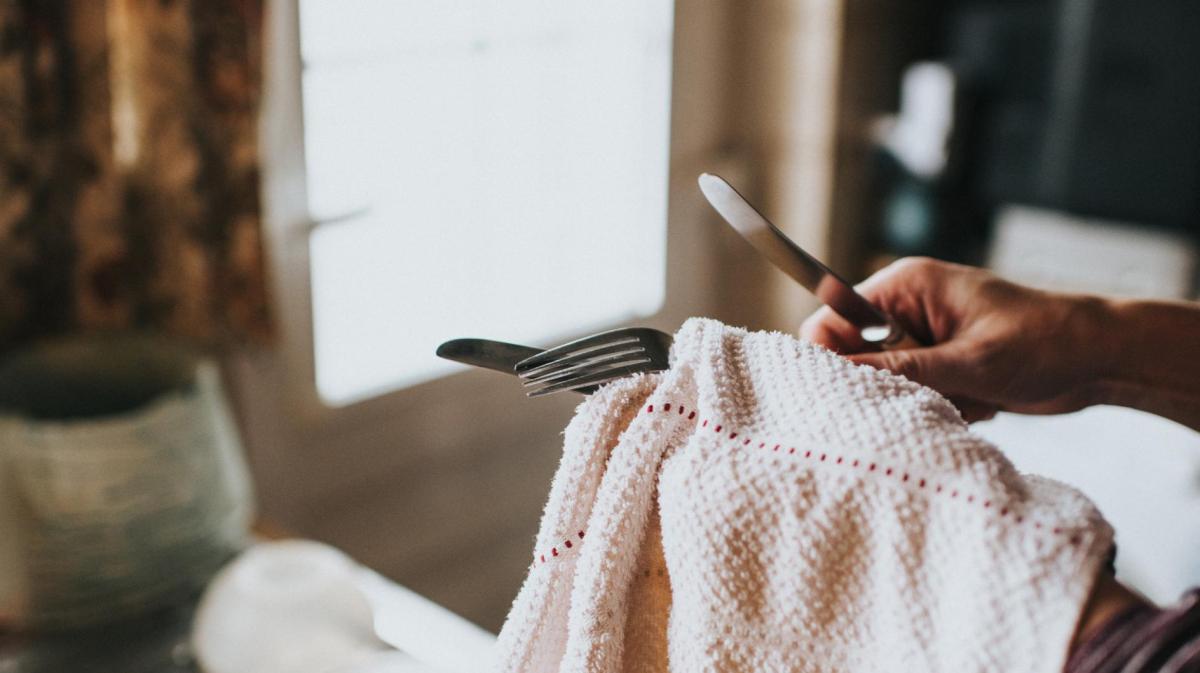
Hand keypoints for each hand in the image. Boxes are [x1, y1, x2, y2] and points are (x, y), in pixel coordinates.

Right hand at [799, 258, 1108, 422]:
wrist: (1100, 358)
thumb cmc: (1045, 341)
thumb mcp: (970, 360)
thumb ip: (902, 369)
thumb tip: (843, 378)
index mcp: (905, 287)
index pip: (832, 318)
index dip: (831, 357)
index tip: (850, 391)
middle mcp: (907, 309)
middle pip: (855, 355)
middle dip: (886, 384)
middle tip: (929, 394)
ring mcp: (923, 337)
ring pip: (885, 381)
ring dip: (920, 398)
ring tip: (967, 395)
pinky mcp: (940, 363)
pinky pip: (914, 393)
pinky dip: (942, 405)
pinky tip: (980, 401)